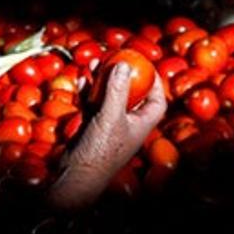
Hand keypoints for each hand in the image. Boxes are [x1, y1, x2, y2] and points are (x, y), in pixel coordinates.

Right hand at [45, 62, 166, 210]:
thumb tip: (124, 64)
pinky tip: (82, 81)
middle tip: (114, 58)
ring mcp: (110, 125)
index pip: (157, 101)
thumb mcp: (110, 117)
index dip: (155, 82)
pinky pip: (93, 104)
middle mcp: (128, 124)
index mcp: (141, 124)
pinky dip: (88, 92)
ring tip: (93, 63)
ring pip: (109, 96)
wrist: (76, 175)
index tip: (146, 65)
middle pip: (131, 94)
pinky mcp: (92, 126)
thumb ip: (116, 91)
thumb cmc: (99, 151)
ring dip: (101, 80)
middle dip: (122, 75)